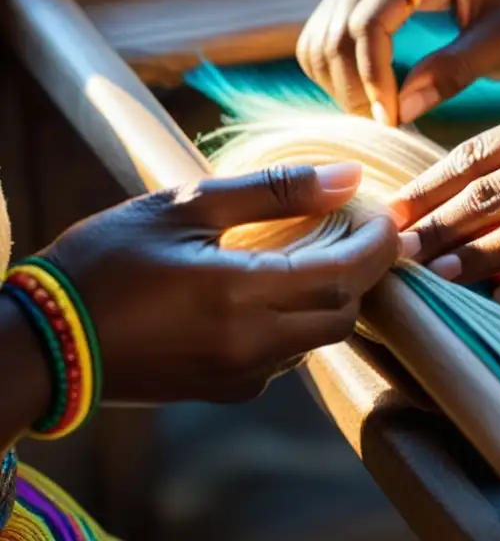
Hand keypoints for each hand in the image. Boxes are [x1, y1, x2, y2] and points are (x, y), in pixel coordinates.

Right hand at [40, 163, 397, 403]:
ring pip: (320, 338)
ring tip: (324, 250)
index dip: (379, 246)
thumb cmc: (105, 261)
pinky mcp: (226, 389)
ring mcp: (239, 375)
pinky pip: (288, 356)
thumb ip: (274, 192)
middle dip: (365, 273)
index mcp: (240, 294)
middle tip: (359, 230)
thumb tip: (347, 176)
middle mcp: (251, 346)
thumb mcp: (186, 207)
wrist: (42, 340)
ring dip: (335, 297)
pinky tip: (282, 287)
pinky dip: (302, 320)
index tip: (390, 217)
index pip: (345, 275)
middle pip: (344, 313)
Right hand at [296, 0, 499, 125]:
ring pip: (321, 38)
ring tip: (386, 118)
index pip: (368, 21)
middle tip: (391, 127)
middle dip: (354, 87)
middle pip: (335, 30)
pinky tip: (377, 103)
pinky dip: (340, 79)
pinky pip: (327, 43)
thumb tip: (400, 109)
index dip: (373, 78)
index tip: (394, 120)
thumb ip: (457, 69)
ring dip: (342, 86)